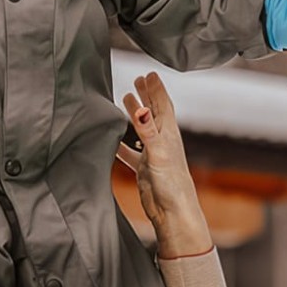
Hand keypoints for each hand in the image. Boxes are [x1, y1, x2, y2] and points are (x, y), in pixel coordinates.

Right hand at [114, 71, 212, 258]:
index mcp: (168, 134)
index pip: (162, 105)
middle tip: (138, 79)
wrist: (173, 213)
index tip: (149, 73)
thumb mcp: (158, 153)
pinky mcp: (143, 170)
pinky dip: (122, 144)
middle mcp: (162, 142)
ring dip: (135, 114)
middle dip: (147, 95)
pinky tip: (113, 141)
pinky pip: (130, 153)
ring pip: (142, 130)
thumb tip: (140, 109)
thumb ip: (148, 131)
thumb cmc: (171, 184)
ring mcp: (153, 155)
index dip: (155, 89)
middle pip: (153, 112)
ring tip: (126, 99)